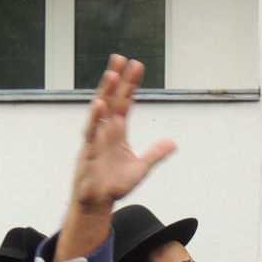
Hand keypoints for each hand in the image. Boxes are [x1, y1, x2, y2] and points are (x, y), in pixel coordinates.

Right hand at [57, 55, 176, 261]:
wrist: (97, 203)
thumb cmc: (113, 185)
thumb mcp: (140, 169)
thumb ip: (155, 154)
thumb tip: (173, 143)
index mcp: (117, 131)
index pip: (124, 102)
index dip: (130, 84)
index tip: (136, 65)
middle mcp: (105, 131)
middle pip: (111, 100)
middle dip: (116, 80)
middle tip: (121, 58)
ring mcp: (95, 140)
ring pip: (99, 111)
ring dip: (105, 92)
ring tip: (111, 74)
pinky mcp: (88, 153)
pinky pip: (91, 133)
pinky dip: (96, 120)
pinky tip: (100, 105)